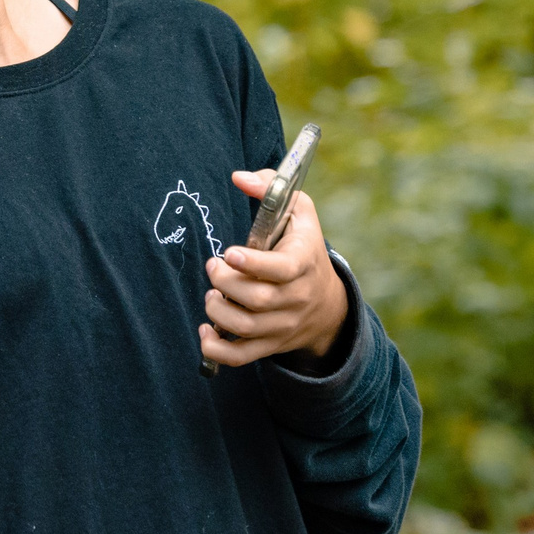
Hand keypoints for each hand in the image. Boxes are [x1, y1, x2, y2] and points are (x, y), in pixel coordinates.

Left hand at [197, 169, 347, 367]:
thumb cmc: (302, 246)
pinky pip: (240, 356)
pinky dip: (215, 349)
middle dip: (224, 282)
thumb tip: (239, 177)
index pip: (282, 270)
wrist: (328, 303)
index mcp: (303, 262)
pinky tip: (206, 330)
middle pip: (256, 299)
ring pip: (245, 327)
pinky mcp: (271, 344)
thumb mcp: (299, 211)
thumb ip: (271, 187)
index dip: (253, 264)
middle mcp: (296, 297)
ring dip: (217, 310)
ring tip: (212, 293)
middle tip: (214, 267)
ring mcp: (283, 325)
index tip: (229, 254)